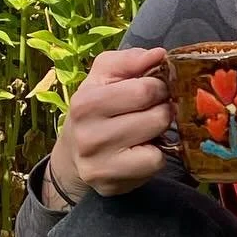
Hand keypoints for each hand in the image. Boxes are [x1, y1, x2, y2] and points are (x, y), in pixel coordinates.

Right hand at [44, 46, 174, 203]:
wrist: (73, 155)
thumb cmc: (96, 109)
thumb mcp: (104, 76)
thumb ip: (130, 60)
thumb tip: (159, 54)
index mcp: (86, 101)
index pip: (145, 89)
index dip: (158, 87)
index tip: (154, 91)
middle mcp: (88, 133)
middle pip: (157, 115)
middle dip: (163, 110)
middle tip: (152, 112)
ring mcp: (99, 161)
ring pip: (159, 139)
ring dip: (161, 132)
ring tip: (145, 130)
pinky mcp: (111, 182)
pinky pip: (155, 162)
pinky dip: (156, 156)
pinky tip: (141, 151)